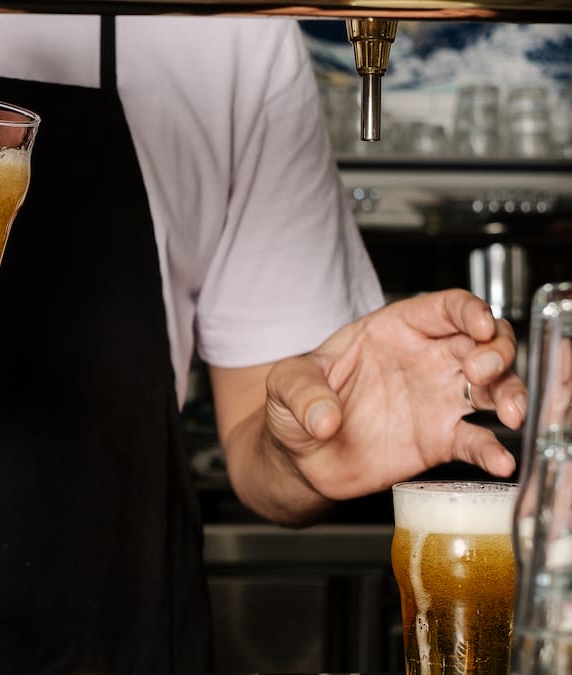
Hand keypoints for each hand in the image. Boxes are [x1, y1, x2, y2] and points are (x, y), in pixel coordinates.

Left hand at [265, 289, 524, 501]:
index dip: (470, 312)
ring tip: (508, 413)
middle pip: (484, 342)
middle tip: (481, 372)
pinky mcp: (440, 440)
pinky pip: (476, 441)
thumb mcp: (285, 384)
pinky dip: (493, 451)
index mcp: (394, 331)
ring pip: (496, 387)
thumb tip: (322, 419)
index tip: (478, 327)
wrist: (299, 457)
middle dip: (497, 350)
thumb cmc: (296, 406)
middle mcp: (426, 360)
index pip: (445, 307)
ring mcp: (438, 400)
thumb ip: (301, 391)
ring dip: (512, 393)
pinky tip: (499, 460)